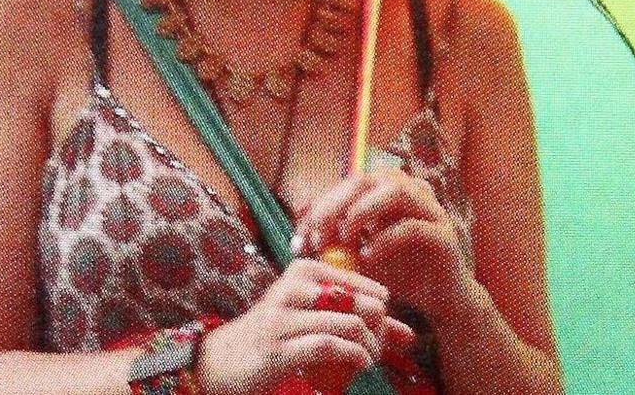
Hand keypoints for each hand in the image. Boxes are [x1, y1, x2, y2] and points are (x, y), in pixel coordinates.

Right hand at [196, 258, 415, 394]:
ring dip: (370, 346)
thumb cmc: (277, 334)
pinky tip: (360, 363)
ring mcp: (284, 318)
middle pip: (359, 302)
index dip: (381, 307)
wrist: (225, 360)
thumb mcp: (313, 318)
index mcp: (302, 272)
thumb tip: (409, 334)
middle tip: (381, 345)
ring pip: (348, 324)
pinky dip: (353, 354)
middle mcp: (293, 288)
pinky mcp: (279, 348)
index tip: (383, 328)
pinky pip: (329, 346)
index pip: (360, 283)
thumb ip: (358, 321)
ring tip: (371, 358)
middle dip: (380, 327)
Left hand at [292, 170, 472, 323]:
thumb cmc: (396, 272)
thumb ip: (332, 232)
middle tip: (317, 238)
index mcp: (386, 189)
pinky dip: (384, 239)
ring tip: (343, 239)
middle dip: (335, 207)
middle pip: (366, 180)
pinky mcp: (443, 234)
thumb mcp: (356, 252)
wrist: (438, 301)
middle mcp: (410, 189)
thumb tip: (300, 209)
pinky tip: (367, 257)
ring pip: (394, 191)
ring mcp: (430, 209)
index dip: (320, 207)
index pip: (346, 184)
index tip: (300, 238)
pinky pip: (411, 227)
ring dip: (362, 212)